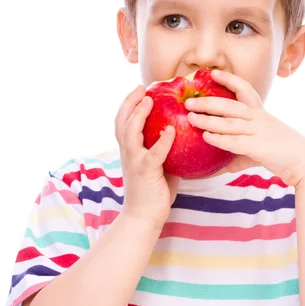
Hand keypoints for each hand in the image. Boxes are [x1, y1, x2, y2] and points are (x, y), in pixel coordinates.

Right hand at [115, 85, 180, 228]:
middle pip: (122, 121)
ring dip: (139, 115)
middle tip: (142, 88)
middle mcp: (128, 153)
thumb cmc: (154, 192)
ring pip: (131, 133)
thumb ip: (165, 150)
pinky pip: (154, 153)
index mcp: (130, 150)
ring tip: (150, 100)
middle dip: (130, 102)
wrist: (144, 217)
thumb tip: (182, 134)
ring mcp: (135, 161)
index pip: (123, 122)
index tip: (140, 91)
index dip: (129, 105)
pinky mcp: (146, 172)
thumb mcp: (159, 165)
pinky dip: (162, 141)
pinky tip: (171, 130)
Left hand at [184, 70, 304, 187]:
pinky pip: (235, 142)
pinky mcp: (258, 148)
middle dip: (208, 102)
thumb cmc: (283, 153)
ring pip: (229, 123)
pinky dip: (220, 139)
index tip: (213, 73)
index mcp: (260, 113)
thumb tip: (223, 166)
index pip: (245, 89)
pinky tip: (207, 137)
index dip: (229, 79)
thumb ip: (240, 154)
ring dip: (208, 120)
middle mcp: (258, 119)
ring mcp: (258, 132)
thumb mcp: (260, 148)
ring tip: (191, 118)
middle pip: (230, 105)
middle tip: (189, 102)